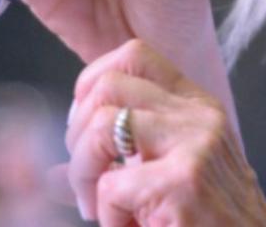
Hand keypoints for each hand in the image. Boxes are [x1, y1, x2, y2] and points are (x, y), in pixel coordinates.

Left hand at [64, 40, 265, 226]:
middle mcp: (198, 116)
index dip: (91, 84)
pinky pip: (111, 186)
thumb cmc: (211, 222)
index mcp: (197, 107)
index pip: (134, 56)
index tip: (85, 130)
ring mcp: (194, 145)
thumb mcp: (175, 173)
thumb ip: (127, 158)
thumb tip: (54, 172)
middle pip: (108, 86)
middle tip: (88, 179)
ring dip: (84, 174)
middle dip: (78, 136)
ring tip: (99, 206)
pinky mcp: (183, 182)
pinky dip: (107, 216)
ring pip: (101, 126)